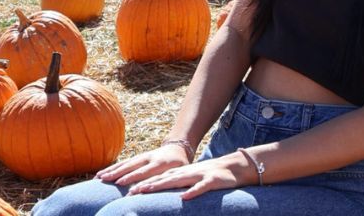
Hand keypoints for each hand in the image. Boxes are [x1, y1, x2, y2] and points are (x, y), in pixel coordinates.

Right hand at [95, 144, 190, 186]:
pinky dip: (112, 168)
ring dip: (113, 171)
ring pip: (126, 164)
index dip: (139, 181)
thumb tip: (174, 195)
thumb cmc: (181, 165)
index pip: (148, 173)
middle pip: (134, 167)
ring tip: (101, 178)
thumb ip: (173, 180)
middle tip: (110, 182)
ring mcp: (143, 156)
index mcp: (162, 163)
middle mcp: (150, 158)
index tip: (131, 190)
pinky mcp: (137, 157)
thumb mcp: (181, 171)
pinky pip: (123, 163)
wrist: (178, 147)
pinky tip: (101, 174)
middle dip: (122, 174)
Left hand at [126, 152, 250, 200]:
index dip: (144, 183)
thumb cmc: (211, 175)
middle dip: (147, 184)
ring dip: (162, 185)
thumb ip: (177, 183)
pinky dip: (193, 191)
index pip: (160, 177)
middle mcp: (188, 172)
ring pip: (178, 180)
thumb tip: (160, 190)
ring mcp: (200, 175)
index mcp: (182, 172)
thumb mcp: (192, 178)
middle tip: (130, 192)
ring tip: (147, 190)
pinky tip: (184, 197)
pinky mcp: (212, 181)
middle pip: (164, 178)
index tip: (128, 190)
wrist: (235, 166)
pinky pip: (202, 187)